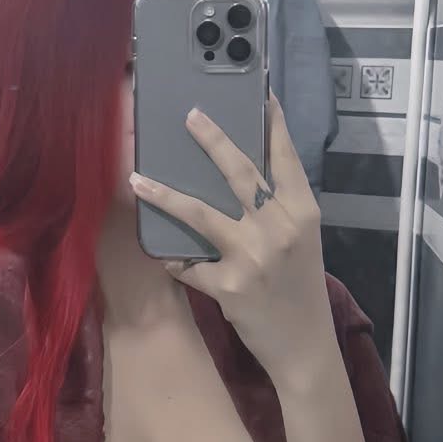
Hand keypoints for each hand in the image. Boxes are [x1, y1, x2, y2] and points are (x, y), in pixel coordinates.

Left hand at [129, 95, 335, 386]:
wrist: (305, 347)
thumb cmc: (301, 290)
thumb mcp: (301, 242)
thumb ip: (277, 211)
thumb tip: (241, 179)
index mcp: (303, 213)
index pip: (286, 158)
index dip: (273, 124)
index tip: (260, 94)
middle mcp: (279, 227)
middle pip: (240, 172)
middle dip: (212, 139)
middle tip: (189, 114)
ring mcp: (253, 255)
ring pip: (200, 213)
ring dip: (164, 194)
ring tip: (137, 178)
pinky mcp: (230, 284)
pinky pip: (189, 264)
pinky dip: (174, 259)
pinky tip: (161, 255)